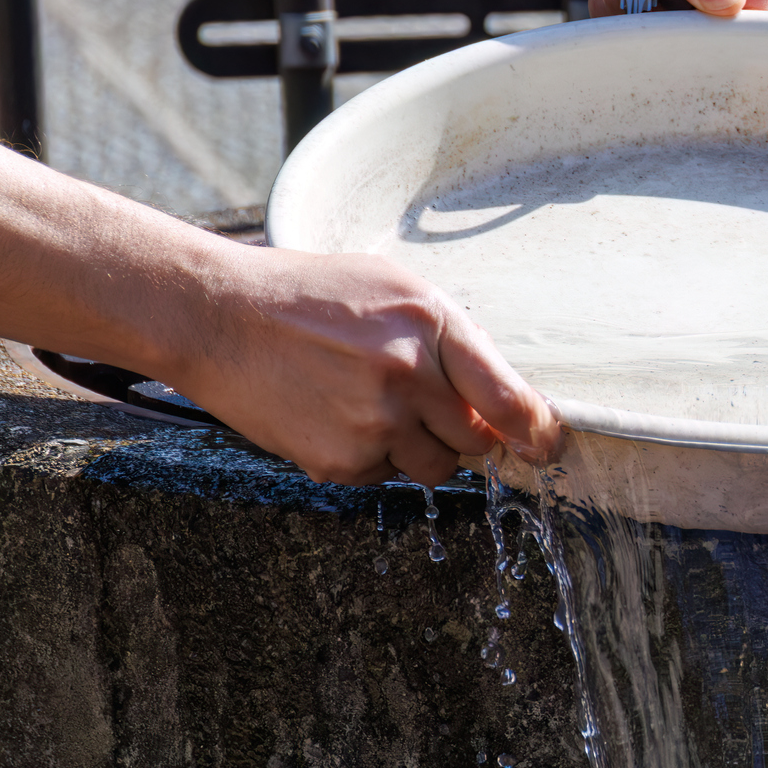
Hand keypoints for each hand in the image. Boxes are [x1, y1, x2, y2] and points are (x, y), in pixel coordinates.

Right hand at [165, 248, 562, 487]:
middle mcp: (408, 377)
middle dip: (464, 431)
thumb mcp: (394, 290)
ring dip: (418, 447)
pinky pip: (384, 476)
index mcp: (429, 325)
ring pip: (435, 466)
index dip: (537, 431)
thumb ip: (452, 340)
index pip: (507, 397)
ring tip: (370, 403)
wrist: (220, 318)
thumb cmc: (312, 297)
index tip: (547, 446)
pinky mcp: (340, 462)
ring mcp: (374, 424)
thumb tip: (505, 398)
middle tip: (421, 402)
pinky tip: (335, 415)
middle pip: (476, 440)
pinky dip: (371, 456)